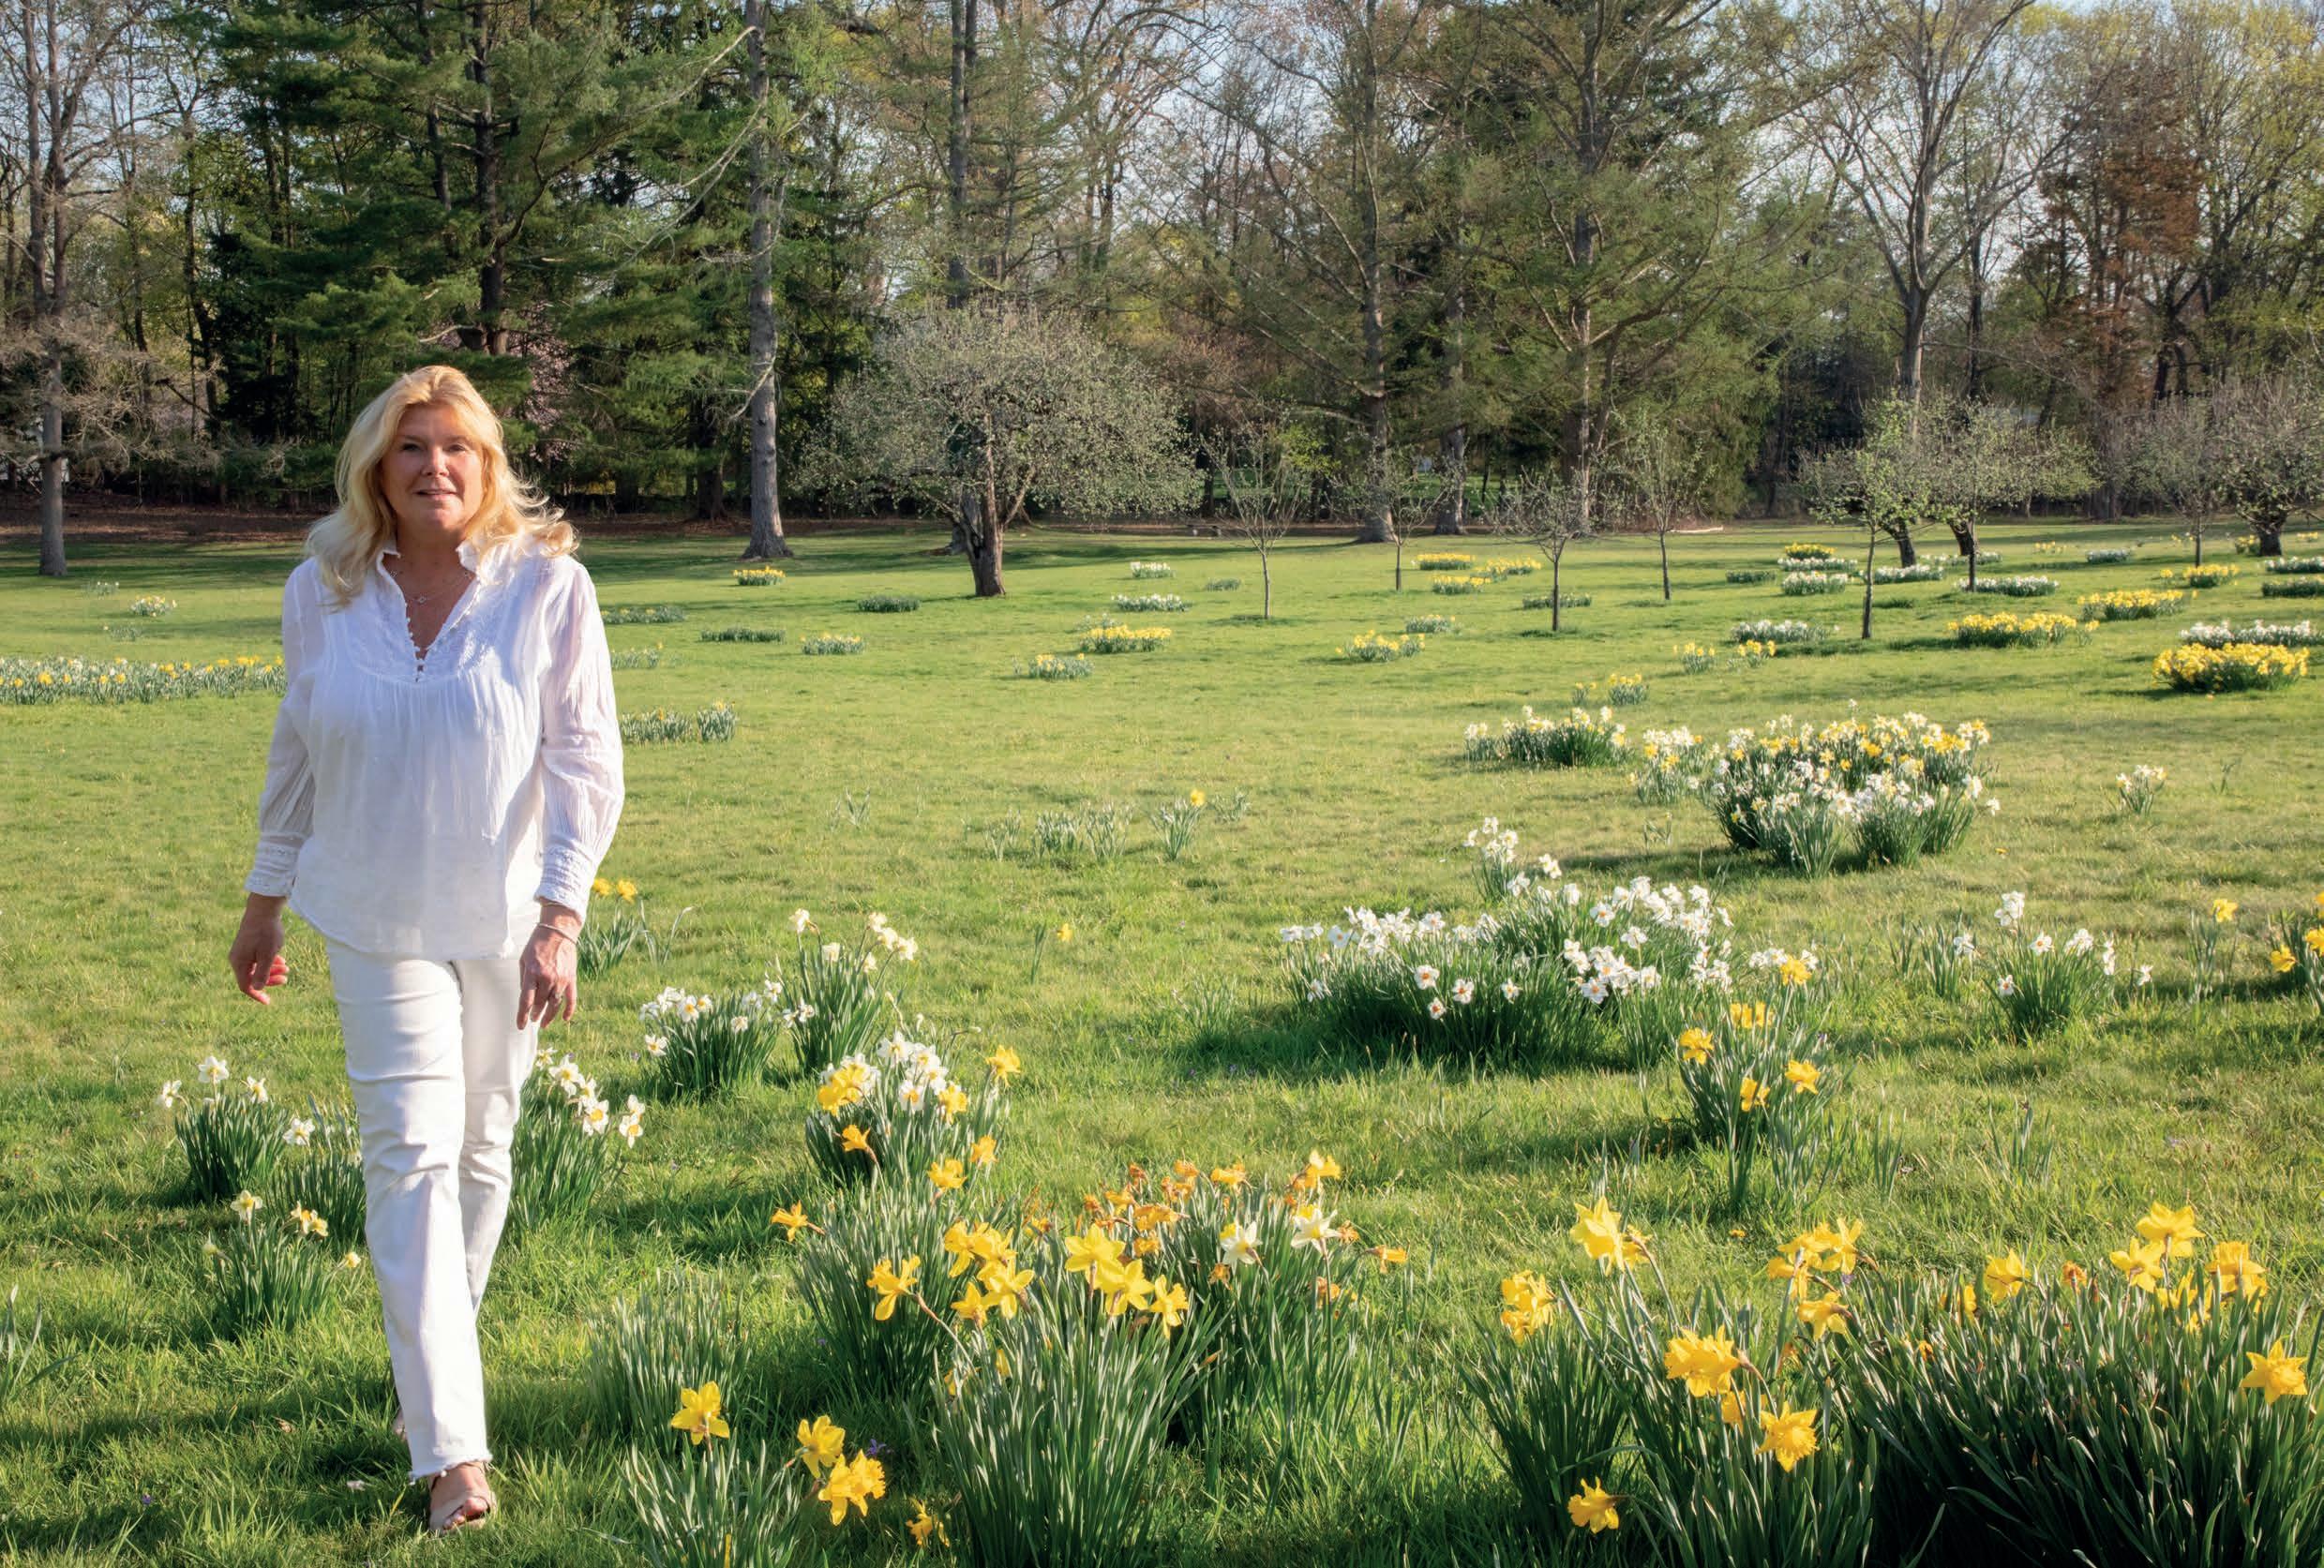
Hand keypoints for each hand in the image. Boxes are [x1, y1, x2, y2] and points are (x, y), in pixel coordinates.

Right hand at [230, 898, 289, 1003]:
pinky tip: (280, 959)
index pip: (245, 986)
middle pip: (252, 977)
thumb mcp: (267, 955)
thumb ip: (262, 973)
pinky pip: (257, 959)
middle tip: (286, 978)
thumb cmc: (266, 932)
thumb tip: (256, 989)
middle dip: (269, 980)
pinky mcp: (247, 945)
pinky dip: (268, 961)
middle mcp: (237, 958)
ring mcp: (241, 951)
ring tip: (287, 967)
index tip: (268, 1002)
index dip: (257, 995)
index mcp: (239, 962)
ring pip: (256, 967)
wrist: (263, 910)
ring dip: (271, 970)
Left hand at [519, 907, 580, 1027]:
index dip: (522, 1016)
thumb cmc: (537, 944)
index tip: (521, 1026)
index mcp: (532, 973)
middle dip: (535, 1014)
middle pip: (540, 1004)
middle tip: (533, 1020)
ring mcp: (561, 979)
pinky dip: (569, 1010)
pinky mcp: (571, 978)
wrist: (558, 931)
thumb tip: (526, 997)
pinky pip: (571, 998)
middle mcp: (547, 978)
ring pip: (555, 1004)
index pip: (526, 1001)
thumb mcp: (524, 960)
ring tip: (544, 1023)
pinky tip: (565, 1018)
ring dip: (549, 1015)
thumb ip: (524, 979)